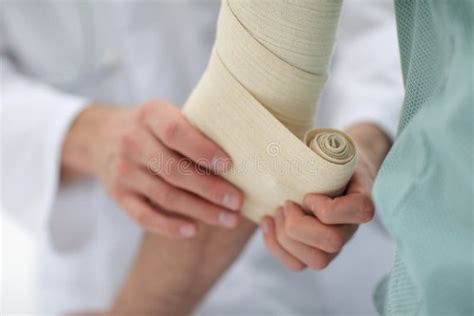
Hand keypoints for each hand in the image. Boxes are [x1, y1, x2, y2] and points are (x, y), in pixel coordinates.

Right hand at [62, 100, 243, 237]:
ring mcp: (124, 171)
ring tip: (228, 219)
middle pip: (174, 170)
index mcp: (150, 114)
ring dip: (200, 211)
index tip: (230, 166)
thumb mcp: (167, 113)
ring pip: (165, 196)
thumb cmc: (152, 127)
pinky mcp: (119, 195)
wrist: (102, 136)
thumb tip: (244, 149)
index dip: (203, 150)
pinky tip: (193, 230)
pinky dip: (169, 227)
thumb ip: (195, 127)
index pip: (176, 133)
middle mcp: (133, 142)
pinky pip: (144, 216)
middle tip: (237, 201)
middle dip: (210, 189)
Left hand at [261, 148, 376, 270]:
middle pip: (332, 243)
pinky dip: (275, 246)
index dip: (329, 208)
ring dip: (285, 237)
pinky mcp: (315, 252)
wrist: (330, 170)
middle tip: (286, 203)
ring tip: (276, 212)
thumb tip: (290, 148)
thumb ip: (324, 150)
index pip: (359, 213)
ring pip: (315, 261)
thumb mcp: (332, 149)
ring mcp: (334, 244)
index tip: (308, 194)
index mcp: (361, 199)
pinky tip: (267, 222)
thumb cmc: (328, 158)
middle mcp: (351, 227)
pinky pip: (297, 265)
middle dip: (299, 225)